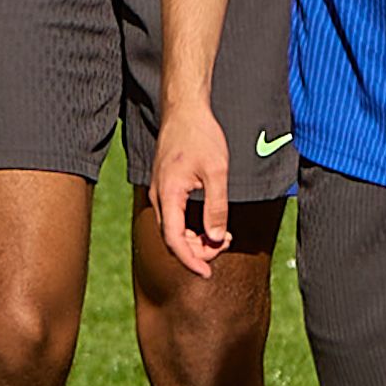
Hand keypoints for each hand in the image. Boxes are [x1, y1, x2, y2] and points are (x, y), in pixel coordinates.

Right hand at [149, 111, 232, 279]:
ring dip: (196, 240)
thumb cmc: (200, 137)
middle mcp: (159, 198)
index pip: (173, 239)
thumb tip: (218, 238)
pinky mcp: (167, 190)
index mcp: (168, 195)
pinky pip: (175, 218)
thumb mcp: (217, 172)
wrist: (184, 112)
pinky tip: (212, 227)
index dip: (190, 260)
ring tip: (224, 238)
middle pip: (173, 239)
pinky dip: (192, 228)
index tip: (207, 274)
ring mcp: (161, 194)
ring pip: (174, 230)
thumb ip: (217, 207)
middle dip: (198, 250)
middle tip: (226, 246)